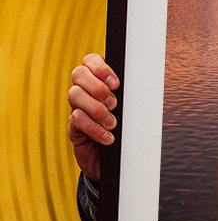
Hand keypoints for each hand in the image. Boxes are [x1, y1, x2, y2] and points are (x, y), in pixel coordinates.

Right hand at [67, 54, 119, 179]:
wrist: (116, 160)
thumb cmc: (125, 129)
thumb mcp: (129, 109)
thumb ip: (130, 95)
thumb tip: (142, 83)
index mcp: (98, 81)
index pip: (90, 60)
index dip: (100, 67)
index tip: (116, 83)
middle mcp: (84, 91)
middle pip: (78, 74)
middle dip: (98, 87)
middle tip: (114, 104)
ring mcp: (76, 108)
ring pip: (75, 95)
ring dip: (97, 109)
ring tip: (112, 123)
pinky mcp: (73, 127)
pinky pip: (77, 120)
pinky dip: (94, 128)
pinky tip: (108, 137)